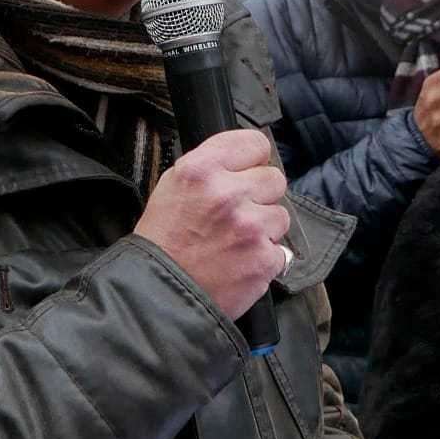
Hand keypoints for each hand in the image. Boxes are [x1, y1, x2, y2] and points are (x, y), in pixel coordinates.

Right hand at [133, 129, 290, 319]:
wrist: (158, 295)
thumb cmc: (164, 242)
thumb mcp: (174, 187)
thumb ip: (211, 167)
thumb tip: (247, 160)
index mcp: (201, 170)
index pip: (254, 143)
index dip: (252, 159)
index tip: (248, 171)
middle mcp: (228, 194)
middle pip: (274, 178)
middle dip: (261, 195)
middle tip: (238, 213)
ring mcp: (250, 227)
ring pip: (281, 215)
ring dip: (264, 228)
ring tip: (236, 242)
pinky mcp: (265, 258)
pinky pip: (281, 249)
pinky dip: (265, 258)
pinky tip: (240, 262)